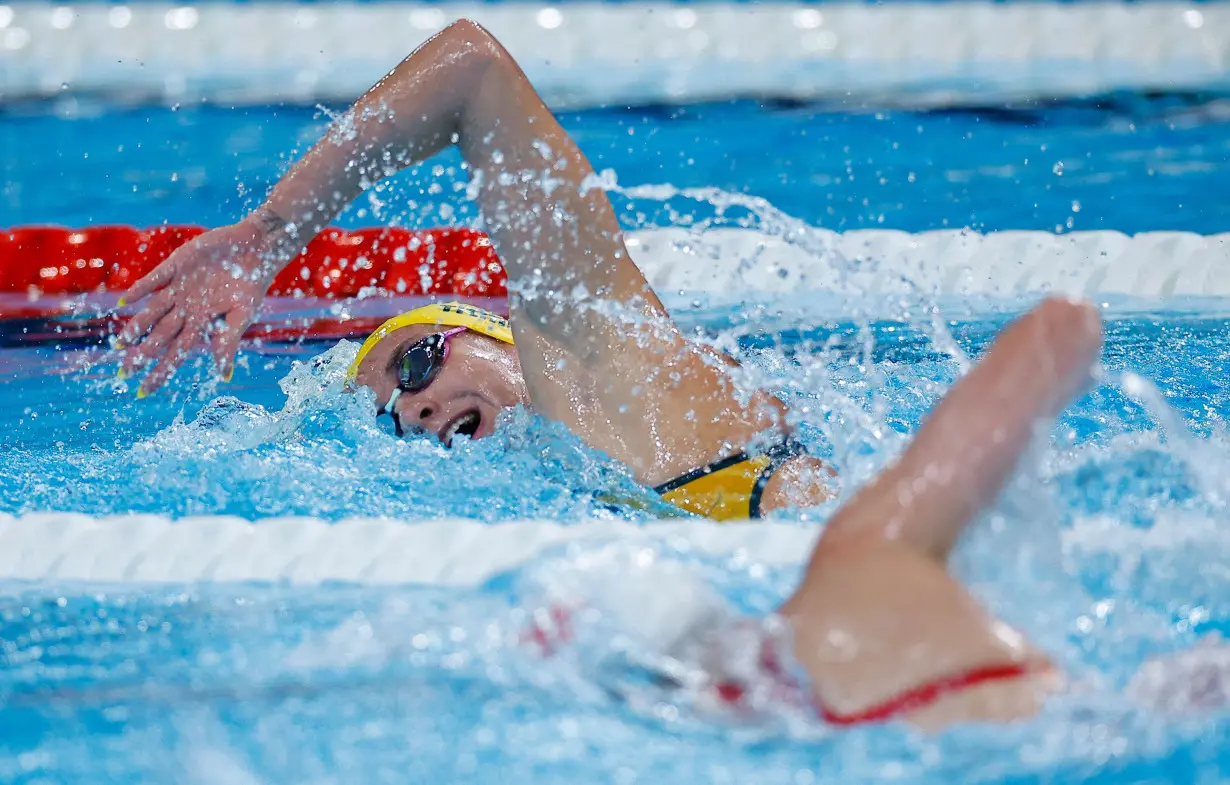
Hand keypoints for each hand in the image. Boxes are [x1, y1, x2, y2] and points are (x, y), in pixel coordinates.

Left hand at [116, 209, 295, 394]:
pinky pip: (154, 279)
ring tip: (119, 344)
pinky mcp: (177, 265)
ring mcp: (180, 288)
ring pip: (152, 312)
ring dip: (136, 327)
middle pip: (159, 336)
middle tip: (122, 374)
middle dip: (141, 356)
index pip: (177, 352)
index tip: (143, 391)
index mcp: (203, 322)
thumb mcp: (244, 315)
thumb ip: (229, 341)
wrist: (256, 247)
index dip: (161, 372)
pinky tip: (124, 302)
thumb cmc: (254, 282)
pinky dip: (139, 289)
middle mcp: (187, 308)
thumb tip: (223, 376)